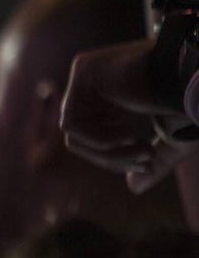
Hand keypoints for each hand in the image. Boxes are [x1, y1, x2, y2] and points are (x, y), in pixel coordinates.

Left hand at [61, 39, 198, 193]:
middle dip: (113, 157)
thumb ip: (154, 162)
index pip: (97, 136)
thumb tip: (134, 187)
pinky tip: (129, 133)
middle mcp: (97, 80)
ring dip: (110, 152)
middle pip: (83, 137)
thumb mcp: (174, 139)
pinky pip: (71, 122)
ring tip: (145, 150)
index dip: (117, 158)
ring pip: (76, 134)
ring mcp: (87, 72)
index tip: (146, 165)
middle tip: (146, 161)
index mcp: (114, 92)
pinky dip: (99, 138)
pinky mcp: (83, 69)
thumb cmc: (193, 101)